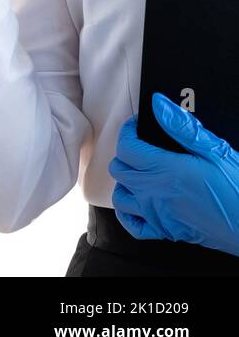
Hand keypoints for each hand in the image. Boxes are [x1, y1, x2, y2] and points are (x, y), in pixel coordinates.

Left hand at [109, 92, 238, 256]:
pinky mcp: (166, 232)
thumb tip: (159, 105)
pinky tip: (138, 204)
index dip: (128, 132)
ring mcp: (158, 215)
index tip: (136, 127)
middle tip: (142, 147)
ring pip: (120, 196)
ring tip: (140, 173)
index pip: (127, 147)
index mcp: (166, 170)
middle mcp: (155, 193)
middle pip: (119, 169)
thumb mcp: (216, 151)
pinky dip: (128, 214)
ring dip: (125, 183)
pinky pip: (132, 226)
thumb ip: (182, 127)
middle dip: (126, 154)